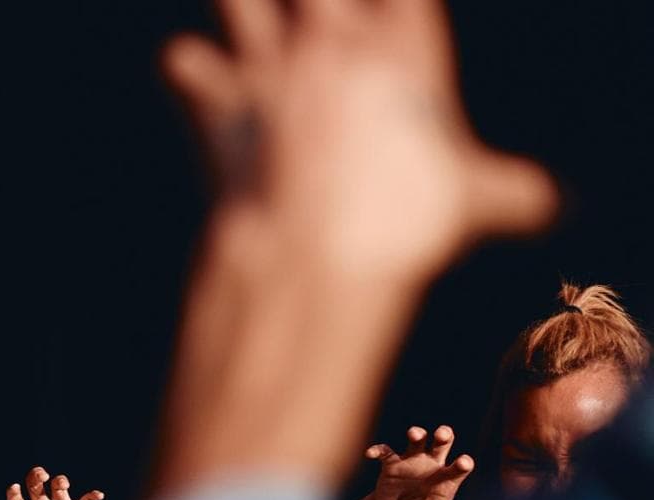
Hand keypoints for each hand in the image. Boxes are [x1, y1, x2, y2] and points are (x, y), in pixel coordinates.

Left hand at [6, 466, 103, 499]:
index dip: (13, 495)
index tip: (14, 486)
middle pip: (35, 486)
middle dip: (36, 476)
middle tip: (43, 475)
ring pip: (57, 485)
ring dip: (60, 480)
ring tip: (64, 485)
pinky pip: (85, 499)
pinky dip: (92, 496)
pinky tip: (98, 495)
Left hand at [163, 0, 555, 284]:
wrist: (323, 251)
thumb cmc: (404, 223)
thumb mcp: (471, 201)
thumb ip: (507, 191)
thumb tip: (540, 203)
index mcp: (405, 49)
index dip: (393, 8)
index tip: (384, 16)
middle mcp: (336, 43)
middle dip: (320, 6)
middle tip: (321, 19)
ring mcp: (276, 68)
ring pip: (247, 4)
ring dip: (244, 5)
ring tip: (244, 9)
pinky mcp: (223, 105)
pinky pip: (191, 66)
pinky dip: (187, 66)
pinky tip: (181, 59)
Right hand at [366, 423, 472, 499]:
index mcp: (445, 480)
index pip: (458, 468)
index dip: (462, 464)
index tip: (464, 462)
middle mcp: (432, 465)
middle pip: (442, 443)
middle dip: (444, 435)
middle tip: (442, 434)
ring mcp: (412, 461)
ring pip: (417, 440)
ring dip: (417, 434)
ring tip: (414, 433)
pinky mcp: (392, 463)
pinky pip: (386, 452)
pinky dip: (378, 450)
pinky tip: (370, 454)